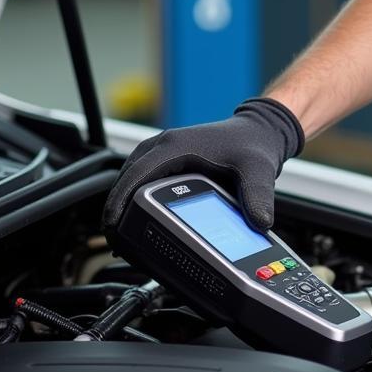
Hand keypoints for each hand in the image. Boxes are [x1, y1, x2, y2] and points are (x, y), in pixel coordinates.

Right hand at [102, 97, 303, 231]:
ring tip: (120, 235)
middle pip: (127, 177)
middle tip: (113, 240)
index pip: (137, 173)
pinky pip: (140, 177)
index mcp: (177, 145)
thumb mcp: (257, 171)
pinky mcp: (167, 158)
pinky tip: (135, 218)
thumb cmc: (253, 145)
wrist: (258, 131)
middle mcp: (165, 144)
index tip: (112, 225)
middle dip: (116, 207)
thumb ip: (258, 196)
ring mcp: (163, 150)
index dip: (120, 200)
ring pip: (131, 177)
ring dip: (122, 202)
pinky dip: (132, 195)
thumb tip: (260, 221)